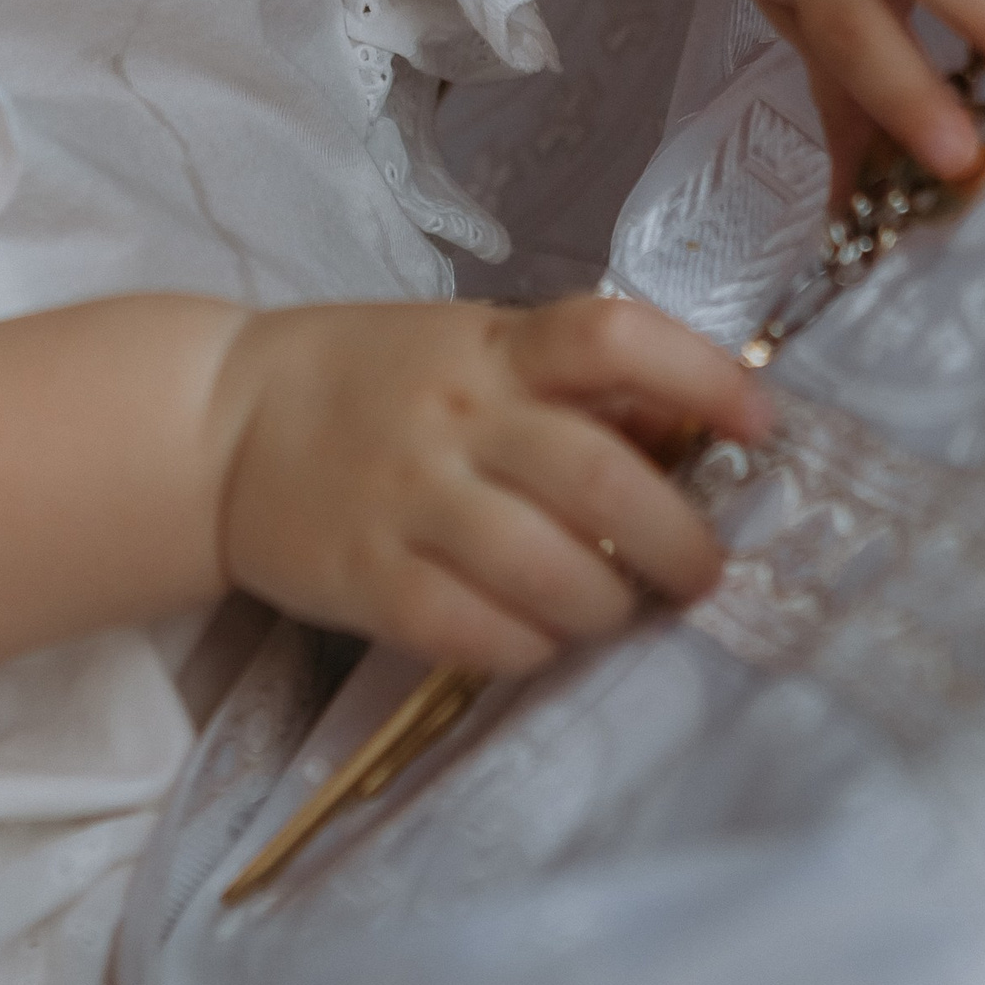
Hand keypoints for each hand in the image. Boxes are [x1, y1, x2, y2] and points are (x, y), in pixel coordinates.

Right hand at [208, 296, 774, 677]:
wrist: (221, 424)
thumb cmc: (372, 382)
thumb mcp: (469, 349)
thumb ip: (564, 386)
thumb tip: (690, 433)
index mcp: (493, 347)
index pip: (612, 336)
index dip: (703, 376)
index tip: (763, 425)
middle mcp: (458, 418)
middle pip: (597, 476)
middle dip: (678, 540)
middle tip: (703, 573)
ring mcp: (409, 499)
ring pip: (546, 568)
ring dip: (609, 606)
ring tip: (619, 611)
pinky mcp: (368, 580)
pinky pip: (474, 632)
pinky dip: (530, 648)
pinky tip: (541, 640)